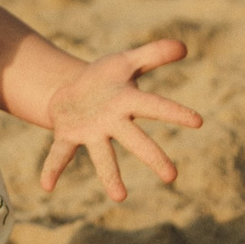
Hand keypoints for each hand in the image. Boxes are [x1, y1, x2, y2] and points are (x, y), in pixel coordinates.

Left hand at [37, 39, 203, 201]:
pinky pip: (60, 154)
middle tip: (171, 176)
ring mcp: (91, 133)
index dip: (175, 112)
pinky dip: (53, 169)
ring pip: (104, 156)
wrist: (69, 90)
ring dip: (110, 176)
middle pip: (136, 140)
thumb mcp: (125, 61)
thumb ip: (153, 54)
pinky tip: (46, 185)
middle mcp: (114, 122)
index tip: (198, 121)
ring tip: (120, 197)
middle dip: (153, 156)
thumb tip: (183, 46)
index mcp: (129, 102)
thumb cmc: (103, 78)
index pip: (155, 106)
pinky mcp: (67, 136)